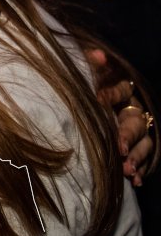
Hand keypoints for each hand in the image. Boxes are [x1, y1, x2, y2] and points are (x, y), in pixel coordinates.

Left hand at [85, 48, 153, 182]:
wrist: (96, 102)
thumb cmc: (91, 89)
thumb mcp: (91, 75)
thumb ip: (92, 64)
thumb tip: (96, 53)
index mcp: (121, 91)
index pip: (120, 90)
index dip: (111, 95)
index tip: (98, 101)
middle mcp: (133, 111)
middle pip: (135, 123)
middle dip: (128, 136)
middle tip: (119, 149)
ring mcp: (139, 131)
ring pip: (144, 144)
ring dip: (136, 157)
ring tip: (127, 170)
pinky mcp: (139, 147)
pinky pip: (145, 160)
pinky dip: (141, 170)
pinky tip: (136, 181)